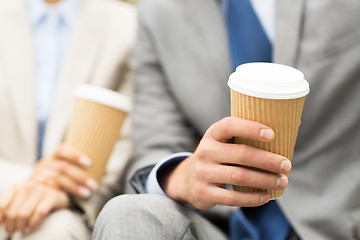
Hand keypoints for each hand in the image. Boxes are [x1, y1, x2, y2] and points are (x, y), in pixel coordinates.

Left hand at [0, 182, 69, 233]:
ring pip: (24, 214)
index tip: (1, 226)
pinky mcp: (52, 196)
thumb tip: (0, 222)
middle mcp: (28, 186)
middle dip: (11, 226)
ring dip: (21, 226)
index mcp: (16, 187)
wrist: (55, 191)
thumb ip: (8, 207)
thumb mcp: (19, 199)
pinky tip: (31, 227)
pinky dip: (33, 223)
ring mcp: (41, 190)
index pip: (2, 205)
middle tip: (13, 231)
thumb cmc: (32, 199)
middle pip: (13, 212)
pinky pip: (40, 213)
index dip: (0, 218)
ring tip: (22, 230)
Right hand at [30, 144, 97, 197]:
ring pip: (59, 178)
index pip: (62, 150)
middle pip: (63, 167)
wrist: (34, 192)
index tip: (89, 163)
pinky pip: (52, 190)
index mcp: (53, 156)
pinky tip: (78, 196)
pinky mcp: (38, 188)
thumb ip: (80, 167)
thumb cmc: (59, 179)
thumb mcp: (64, 169)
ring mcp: (40, 175)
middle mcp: (45, 164)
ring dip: (76, 186)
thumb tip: (106, 170)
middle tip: (94, 184)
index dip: (75, 155)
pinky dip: (67, 193)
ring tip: (89, 192)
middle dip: (81, 176)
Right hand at [162, 117, 291, 209]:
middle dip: (268, 160)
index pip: (230, 126)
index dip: (251, 128)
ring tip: (282, 181)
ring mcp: (203, 172)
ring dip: (265, 180)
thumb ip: (247, 136)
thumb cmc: (219, 156)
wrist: (189, 179)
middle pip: (241, 154)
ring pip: (239, 176)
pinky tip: (266, 196)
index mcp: (213, 134)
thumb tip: (292, 126)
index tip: (272, 134)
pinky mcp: (204, 192)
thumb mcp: (224, 141)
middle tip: (286, 165)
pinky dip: (252, 198)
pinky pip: (232, 198)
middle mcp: (205, 151)